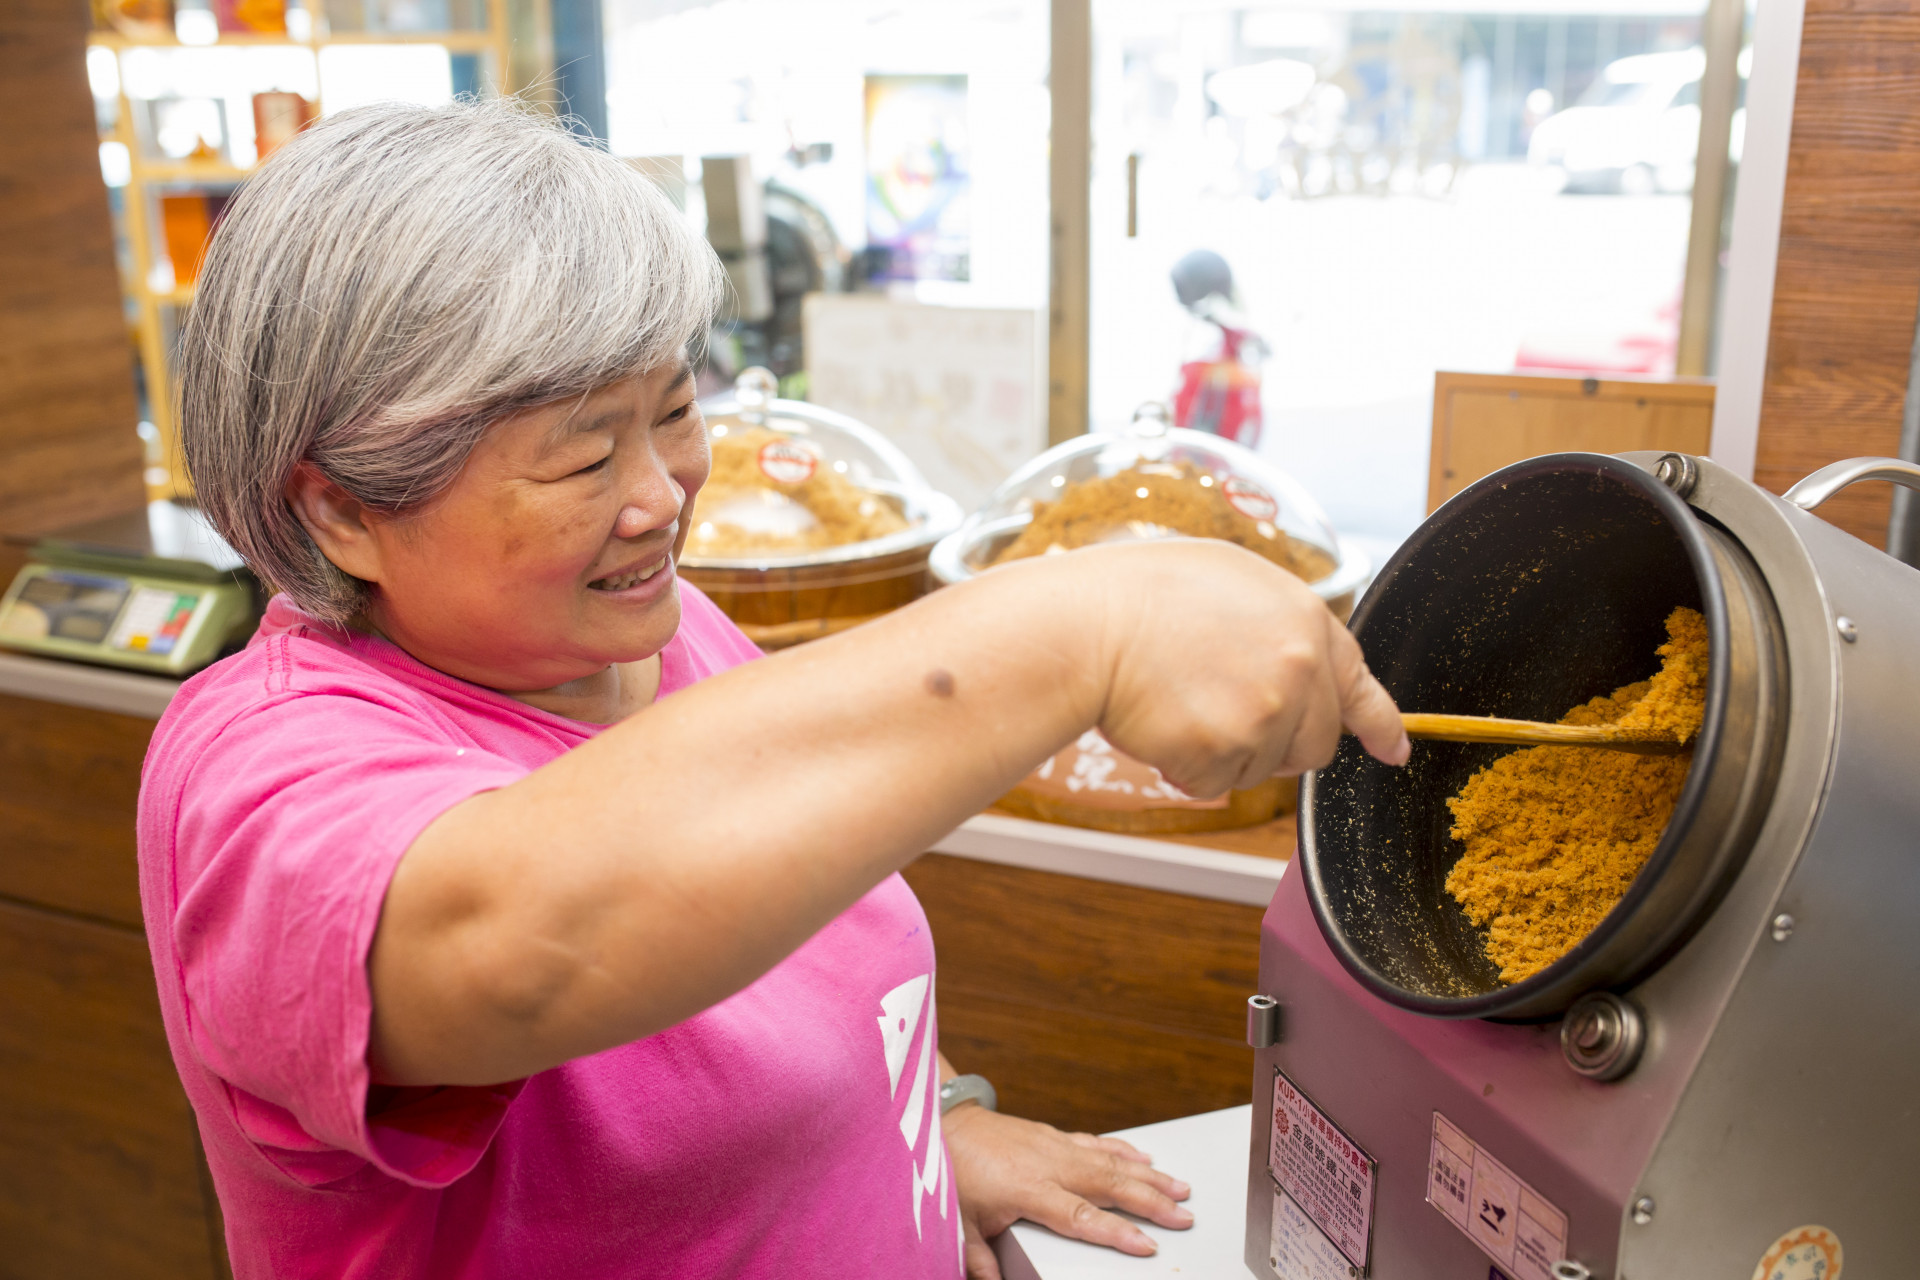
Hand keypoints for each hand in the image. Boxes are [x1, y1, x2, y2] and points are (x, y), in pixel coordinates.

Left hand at [944, 1104, 1192, 1279]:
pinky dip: (1124, 1150)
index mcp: (1028, 1189)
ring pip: (1111, 1160)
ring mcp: (1054, 1145)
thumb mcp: (958, 1221)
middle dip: (1151, 1201)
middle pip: (1109, 1185)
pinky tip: (1145, 1157)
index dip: (1115, 1232)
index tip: (1147, 1244)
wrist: (945, 1122)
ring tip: (1181, 1188)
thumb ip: (978, 1258)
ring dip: (1149, 1175)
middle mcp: (1048, 1164)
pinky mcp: (1054, 1135)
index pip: (1080, 1216)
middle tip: (1184, 1216)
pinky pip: (1097, 1142)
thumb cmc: (952, 1170)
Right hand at [1076, 539, 1407, 795]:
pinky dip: (1187, 768)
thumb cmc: (1143, 594)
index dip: (1380, 724)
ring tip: (1178, 699)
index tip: (1393, 749)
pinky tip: (1161, 723)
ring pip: (1263, 769)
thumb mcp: (1233, 582)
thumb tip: (1307, 668)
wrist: (1089, 624)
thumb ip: (1282, 627)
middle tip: (1220, 711)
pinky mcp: (1227, 752)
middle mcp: (1298, 668)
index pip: (1361, 686)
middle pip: (1314, 745)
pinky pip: (1217, 784)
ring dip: (1224, 752)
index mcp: (1305, 620)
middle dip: (1276, 743)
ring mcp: (1265, 713)